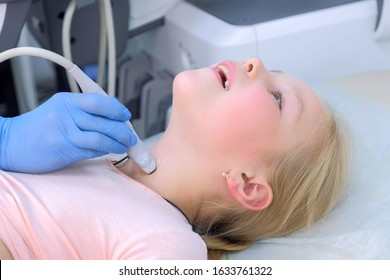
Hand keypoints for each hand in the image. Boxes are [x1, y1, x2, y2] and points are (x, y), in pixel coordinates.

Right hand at [0, 92, 135, 172]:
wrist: (10, 144)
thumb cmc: (38, 130)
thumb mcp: (59, 112)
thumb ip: (83, 113)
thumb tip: (113, 119)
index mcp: (67, 100)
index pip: (100, 101)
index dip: (117, 109)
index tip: (126, 116)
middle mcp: (67, 113)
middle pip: (105, 120)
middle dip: (123, 130)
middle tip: (131, 137)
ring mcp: (65, 131)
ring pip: (102, 136)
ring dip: (119, 143)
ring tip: (125, 146)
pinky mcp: (64, 148)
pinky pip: (93, 150)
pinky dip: (106, 151)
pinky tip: (110, 152)